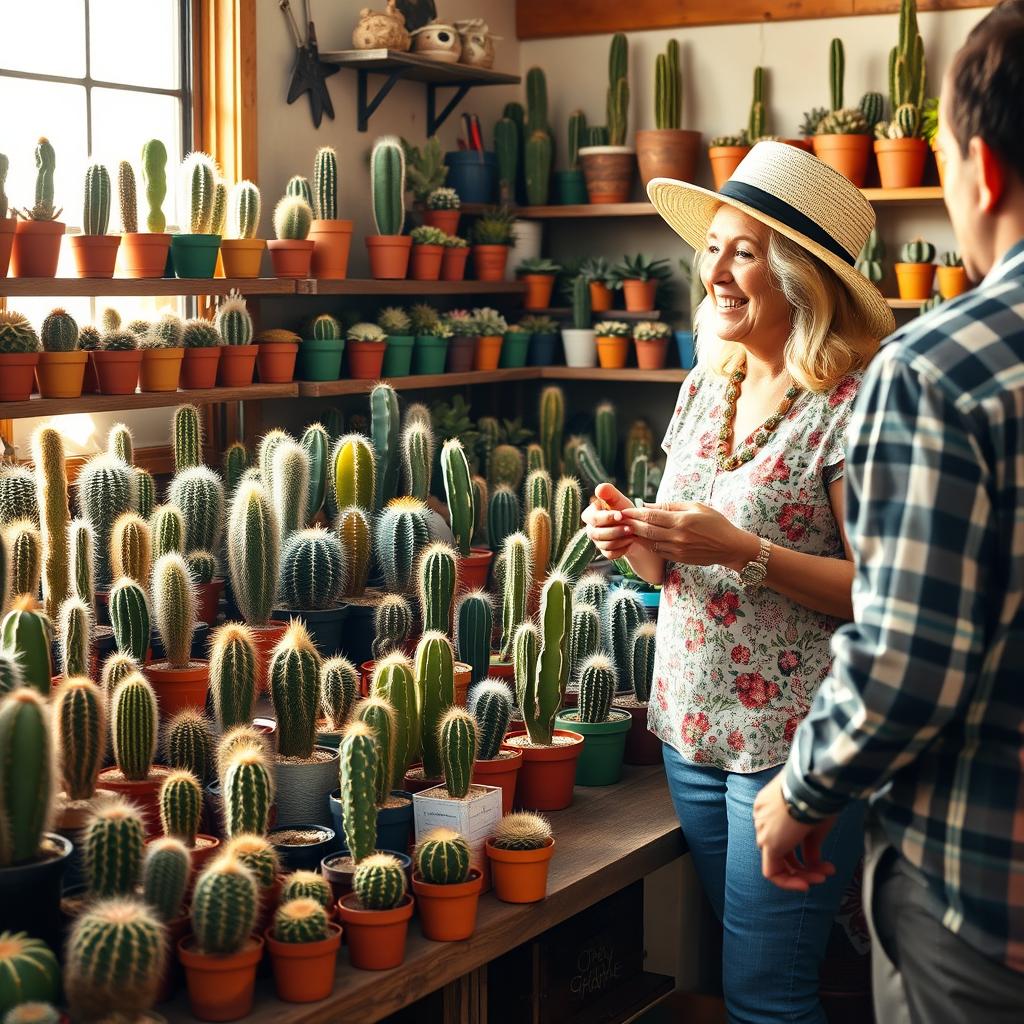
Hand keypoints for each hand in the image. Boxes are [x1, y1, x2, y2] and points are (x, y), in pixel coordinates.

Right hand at [580, 482, 634, 560]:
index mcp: (590, 515)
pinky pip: (610, 554)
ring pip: (604, 545)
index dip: (606, 517)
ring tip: (632, 534)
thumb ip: (608, 492)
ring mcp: (597, 542)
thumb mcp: (618, 499)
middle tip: (630, 527)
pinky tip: (630, 542)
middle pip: (597, 534)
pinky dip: (621, 549)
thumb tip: (599, 489)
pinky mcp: (605, 552)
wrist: (635, 526)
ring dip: (620, 540)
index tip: (621, 515)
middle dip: (615, 531)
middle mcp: (591, 529)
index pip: (593, 518)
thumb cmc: (624, 510)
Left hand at [618, 501, 759, 569]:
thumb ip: (671, 506)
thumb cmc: (715, 522)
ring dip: (635, 536)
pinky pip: (657, 551)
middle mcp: (677, 537)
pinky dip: (646, 545)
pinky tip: (639, 539)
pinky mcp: (678, 559)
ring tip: (625, 529)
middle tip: (619, 519)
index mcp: (682, 521)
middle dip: (631, 524)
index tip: (624, 510)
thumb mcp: (696, 507)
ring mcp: (677, 550)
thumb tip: (647, 505)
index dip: (635, 513)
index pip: (651, 516)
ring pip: (649, 543)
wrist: (729, 547)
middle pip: (646, 530)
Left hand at [753, 775, 836, 891]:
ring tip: (823, 876)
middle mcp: (762, 819)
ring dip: (802, 874)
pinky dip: (788, 882)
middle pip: (780, 850)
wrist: (813, 786)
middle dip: (805, 866)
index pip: (783, 835)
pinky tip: (806, 885)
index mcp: (771, 808)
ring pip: (777, 861)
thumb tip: (812, 864)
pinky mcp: (769, 843)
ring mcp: (763, 830)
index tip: (821, 857)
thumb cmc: (819, 799)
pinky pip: (772, 871)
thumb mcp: (815, 823)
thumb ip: (810, 846)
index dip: (803, 851)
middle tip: (826, 872)